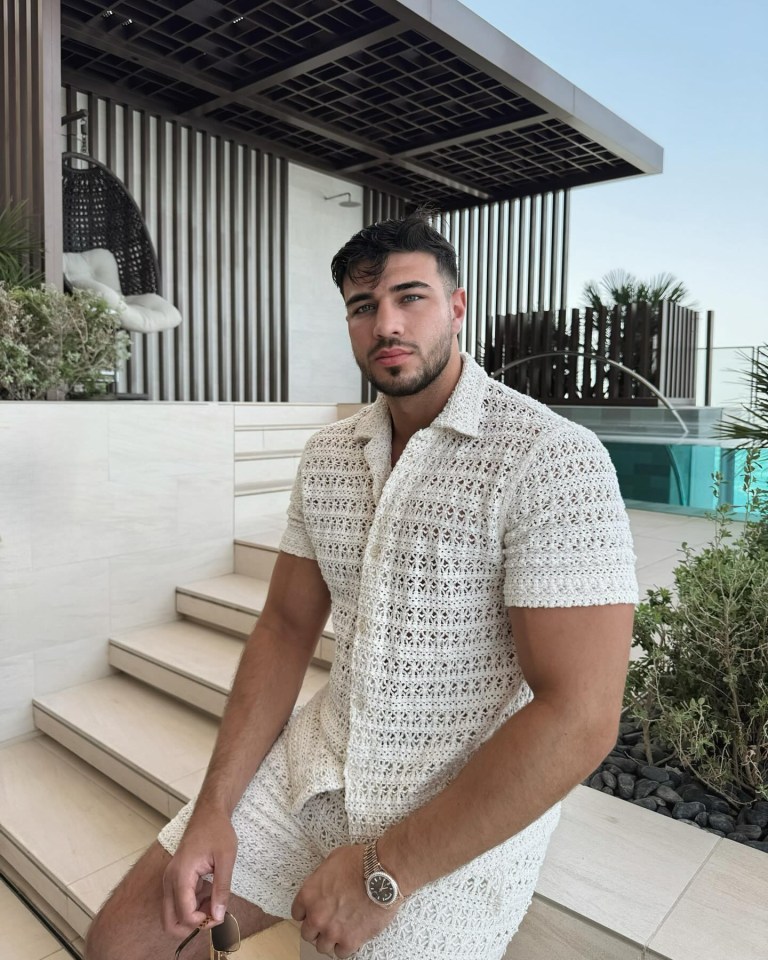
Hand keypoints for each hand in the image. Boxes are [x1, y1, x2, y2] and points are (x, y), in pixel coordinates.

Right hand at [162, 807, 237, 933]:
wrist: (209, 812)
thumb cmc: (217, 830)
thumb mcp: (226, 859)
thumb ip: (222, 889)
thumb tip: (218, 916)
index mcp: (181, 874)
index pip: (184, 914)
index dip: (203, 921)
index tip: (220, 914)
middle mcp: (170, 880)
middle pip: (170, 922)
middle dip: (192, 926)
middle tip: (213, 915)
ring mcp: (170, 880)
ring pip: (173, 914)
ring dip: (193, 916)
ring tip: (214, 900)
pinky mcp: (175, 879)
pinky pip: (179, 903)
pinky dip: (193, 906)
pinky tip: (210, 892)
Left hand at [291, 845, 399, 958]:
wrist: (382, 875)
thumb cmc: (360, 863)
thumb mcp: (333, 860)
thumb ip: (322, 878)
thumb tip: (323, 884)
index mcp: (309, 894)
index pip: (297, 913)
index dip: (307, 912)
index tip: (314, 912)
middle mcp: (317, 916)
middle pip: (307, 934)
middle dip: (316, 928)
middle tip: (328, 922)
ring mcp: (332, 931)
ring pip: (322, 947)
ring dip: (329, 939)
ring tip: (340, 931)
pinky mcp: (350, 941)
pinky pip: (340, 953)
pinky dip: (345, 947)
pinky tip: (351, 937)